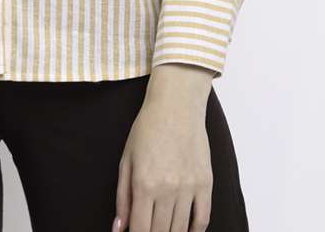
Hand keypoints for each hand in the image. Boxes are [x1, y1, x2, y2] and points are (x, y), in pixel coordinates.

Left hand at [113, 87, 212, 231]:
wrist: (176, 106)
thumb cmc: (147, 129)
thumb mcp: (127, 160)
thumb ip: (123, 197)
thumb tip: (118, 228)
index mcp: (144, 184)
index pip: (141, 229)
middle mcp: (168, 189)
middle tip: (149, 228)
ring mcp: (189, 187)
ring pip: (181, 229)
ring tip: (164, 228)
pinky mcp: (206, 183)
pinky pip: (203, 218)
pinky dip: (195, 231)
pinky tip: (187, 231)